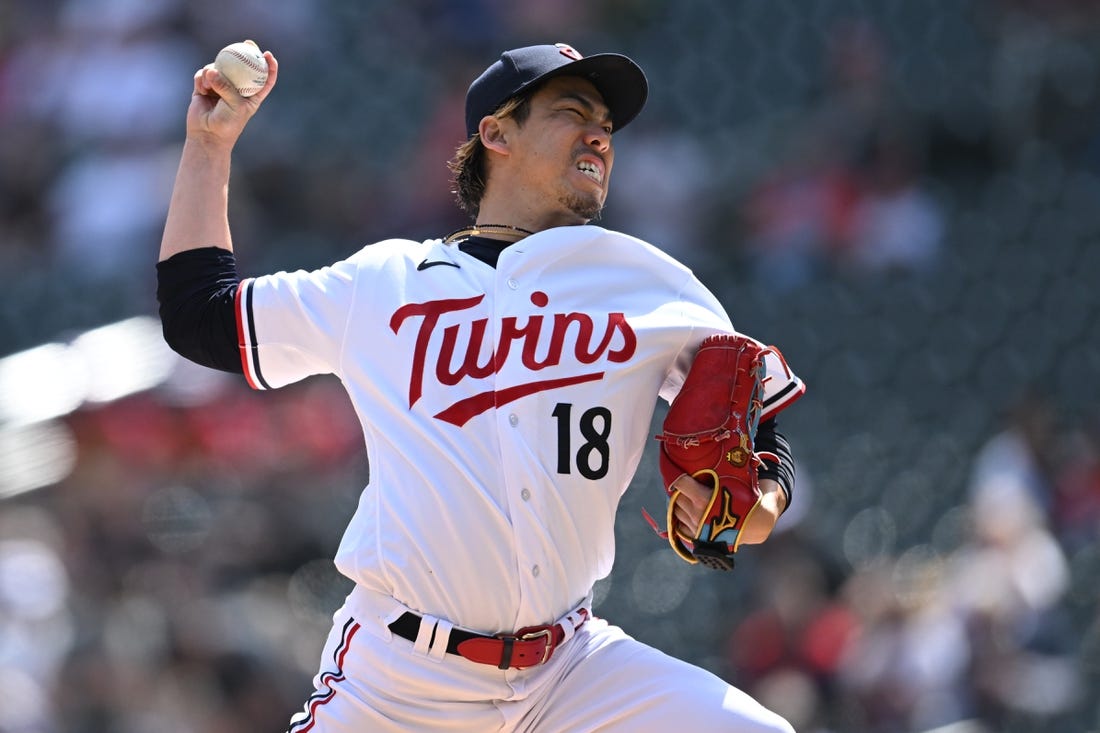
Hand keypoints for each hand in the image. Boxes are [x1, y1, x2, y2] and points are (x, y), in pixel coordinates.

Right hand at [186, 50, 278, 147]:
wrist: (207, 135)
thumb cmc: (227, 124)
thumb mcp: (234, 105)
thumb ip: (226, 87)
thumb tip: (212, 70)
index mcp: (251, 96)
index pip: (264, 79)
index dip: (269, 67)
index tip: (268, 55)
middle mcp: (236, 90)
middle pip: (242, 67)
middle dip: (245, 52)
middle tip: (246, 43)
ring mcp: (219, 87)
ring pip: (218, 68)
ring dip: (214, 72)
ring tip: (210, 83)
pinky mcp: (204, 88)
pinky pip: (203, 75)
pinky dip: (202, 79)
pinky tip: (202, 88)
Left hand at [669, 475, 785, 545]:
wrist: (757, 525)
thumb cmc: (748, 498)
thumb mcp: (739, 479)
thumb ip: (731, 465)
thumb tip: (736, 438)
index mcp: (704, 499)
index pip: (678, 482)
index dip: (674, 473)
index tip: (672, 465)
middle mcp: (696, 514)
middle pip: (676, 495)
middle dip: (678, 487)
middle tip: (681, 478)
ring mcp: (695, 526)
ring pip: (676, 509)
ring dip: (678, 500)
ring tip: (685, 492)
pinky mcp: (696, 536)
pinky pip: (679, 523)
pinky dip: (681, 514)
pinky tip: (686, 507)